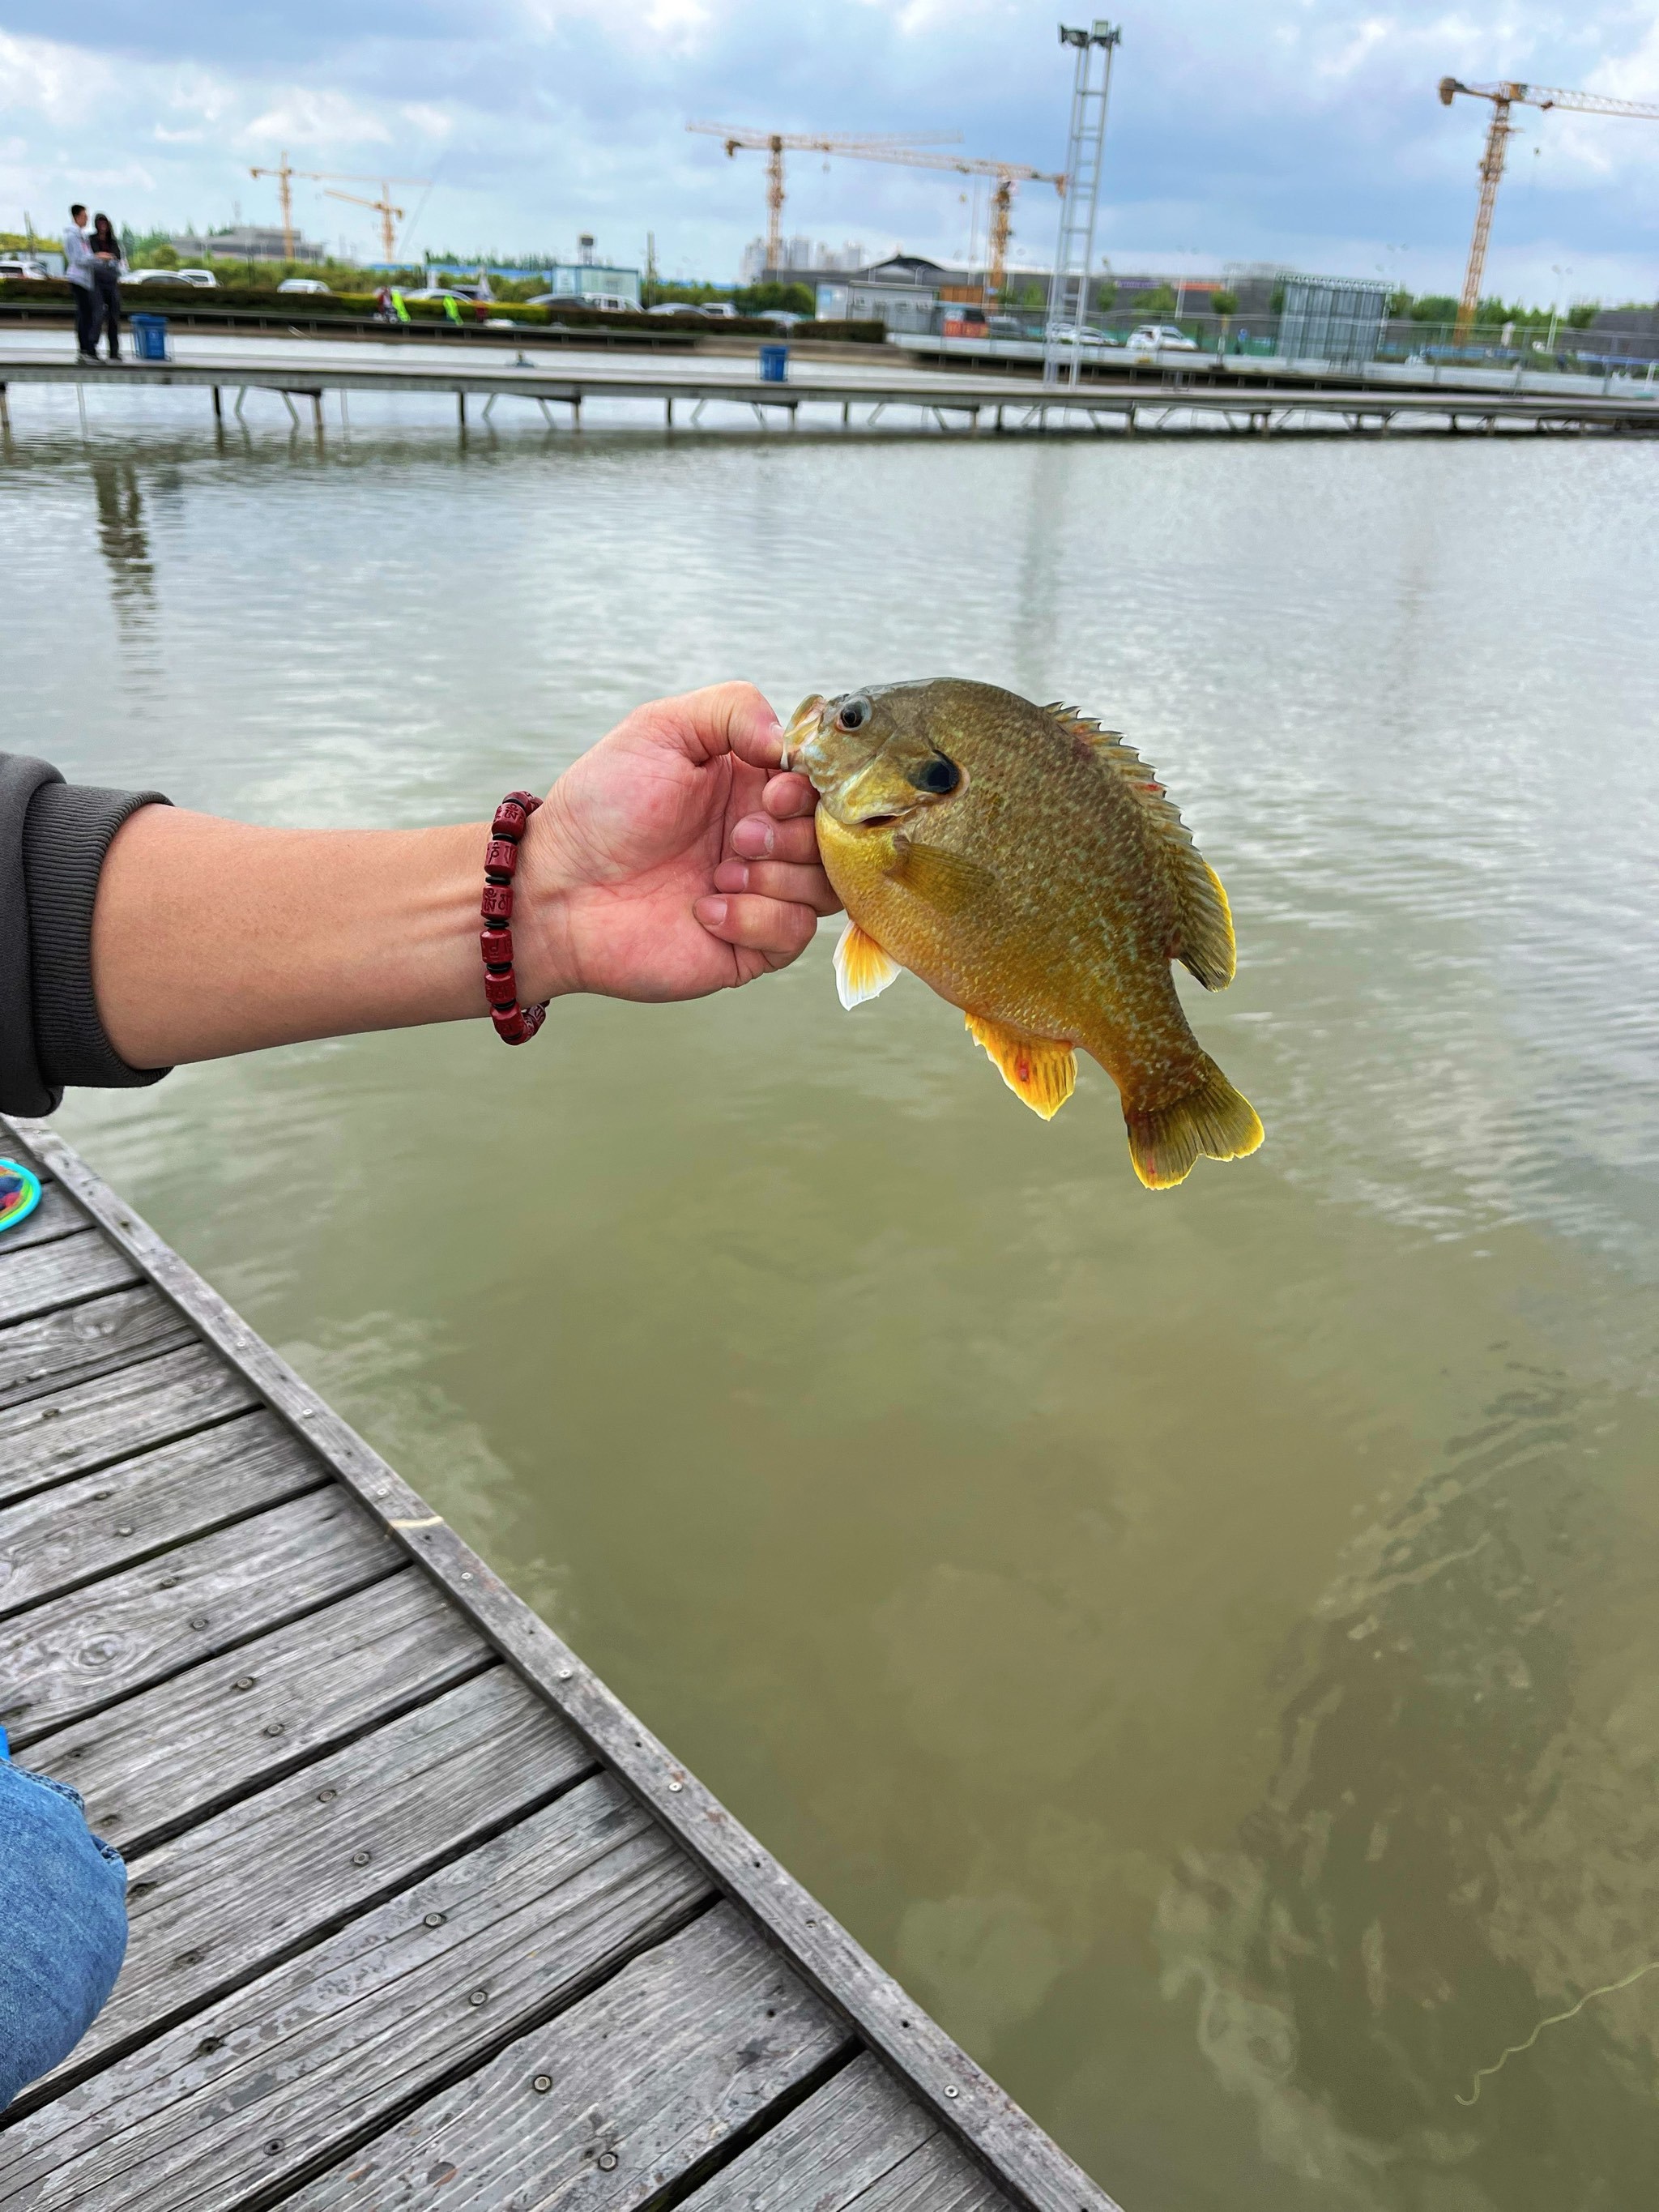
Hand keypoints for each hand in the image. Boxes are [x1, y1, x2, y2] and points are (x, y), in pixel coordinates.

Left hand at [517, 682, 840, 1002]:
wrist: (557, 889)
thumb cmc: (602, 808)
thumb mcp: (661, 729)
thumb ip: (733, 709)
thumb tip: (790, 744)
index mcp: (752, 786)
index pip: (823, 787)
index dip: (813, 790)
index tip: (774, 789)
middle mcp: (765, 839)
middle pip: (833, 840)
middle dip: (793, 836)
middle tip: (738, 836)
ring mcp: (761, 894)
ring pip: (826, 889)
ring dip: (777, 877)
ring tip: (718, 871)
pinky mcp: (750, 946)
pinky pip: (794, 935)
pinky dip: (755, 919)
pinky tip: (704, 910)